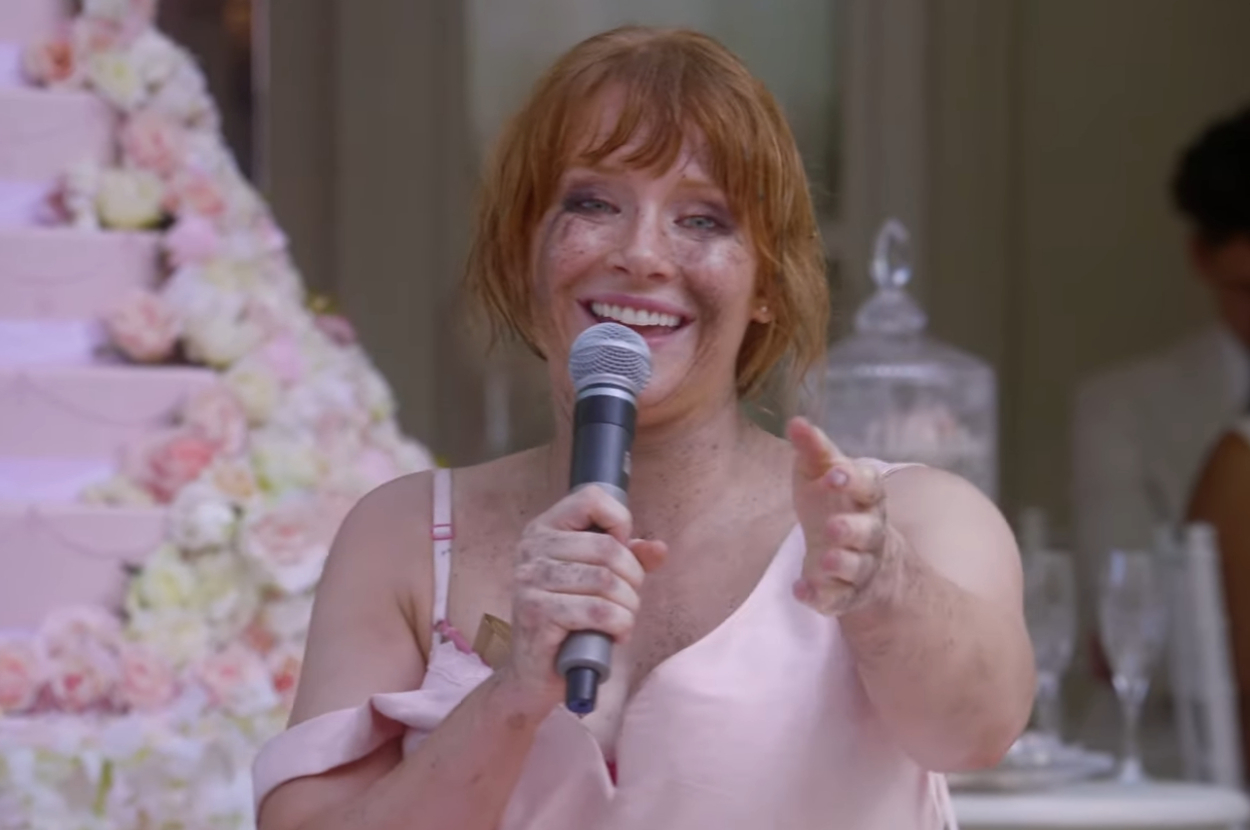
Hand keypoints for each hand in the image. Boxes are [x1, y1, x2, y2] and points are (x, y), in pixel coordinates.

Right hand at [500, 485, 666, 712]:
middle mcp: (532, 548)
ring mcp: (530, 581)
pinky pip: (598, 611)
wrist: (533, 674)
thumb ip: (629, 558)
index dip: (620, 523)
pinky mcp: (536, 613)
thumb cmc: (568, 621)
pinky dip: (619, 626)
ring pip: (606, 582)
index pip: (591, 499)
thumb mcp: (599, 581)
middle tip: (628, 601)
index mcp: (545, 529)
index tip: (622, 552)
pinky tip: (614, 636)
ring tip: (622, 620)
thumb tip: (659, 548)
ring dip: (628, 607)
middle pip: (607, 548)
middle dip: (633, 579)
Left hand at [787, 417, 900, 615]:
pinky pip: (837, 599)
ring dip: (841, 564)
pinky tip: (801, 589)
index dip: (854, 480)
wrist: (863, 556)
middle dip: (852, 529)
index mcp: (866, 498)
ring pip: (857, 568)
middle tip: (832, 526)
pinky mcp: (846, 594)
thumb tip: (795, 421)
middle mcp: (870, 533)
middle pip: (869, 532)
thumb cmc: (836, 504)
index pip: (870, 486)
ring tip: (822, 560)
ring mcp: (861, 566)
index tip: (834, 475)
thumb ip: (814, 450)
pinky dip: (820, 596)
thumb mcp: (823, 474)